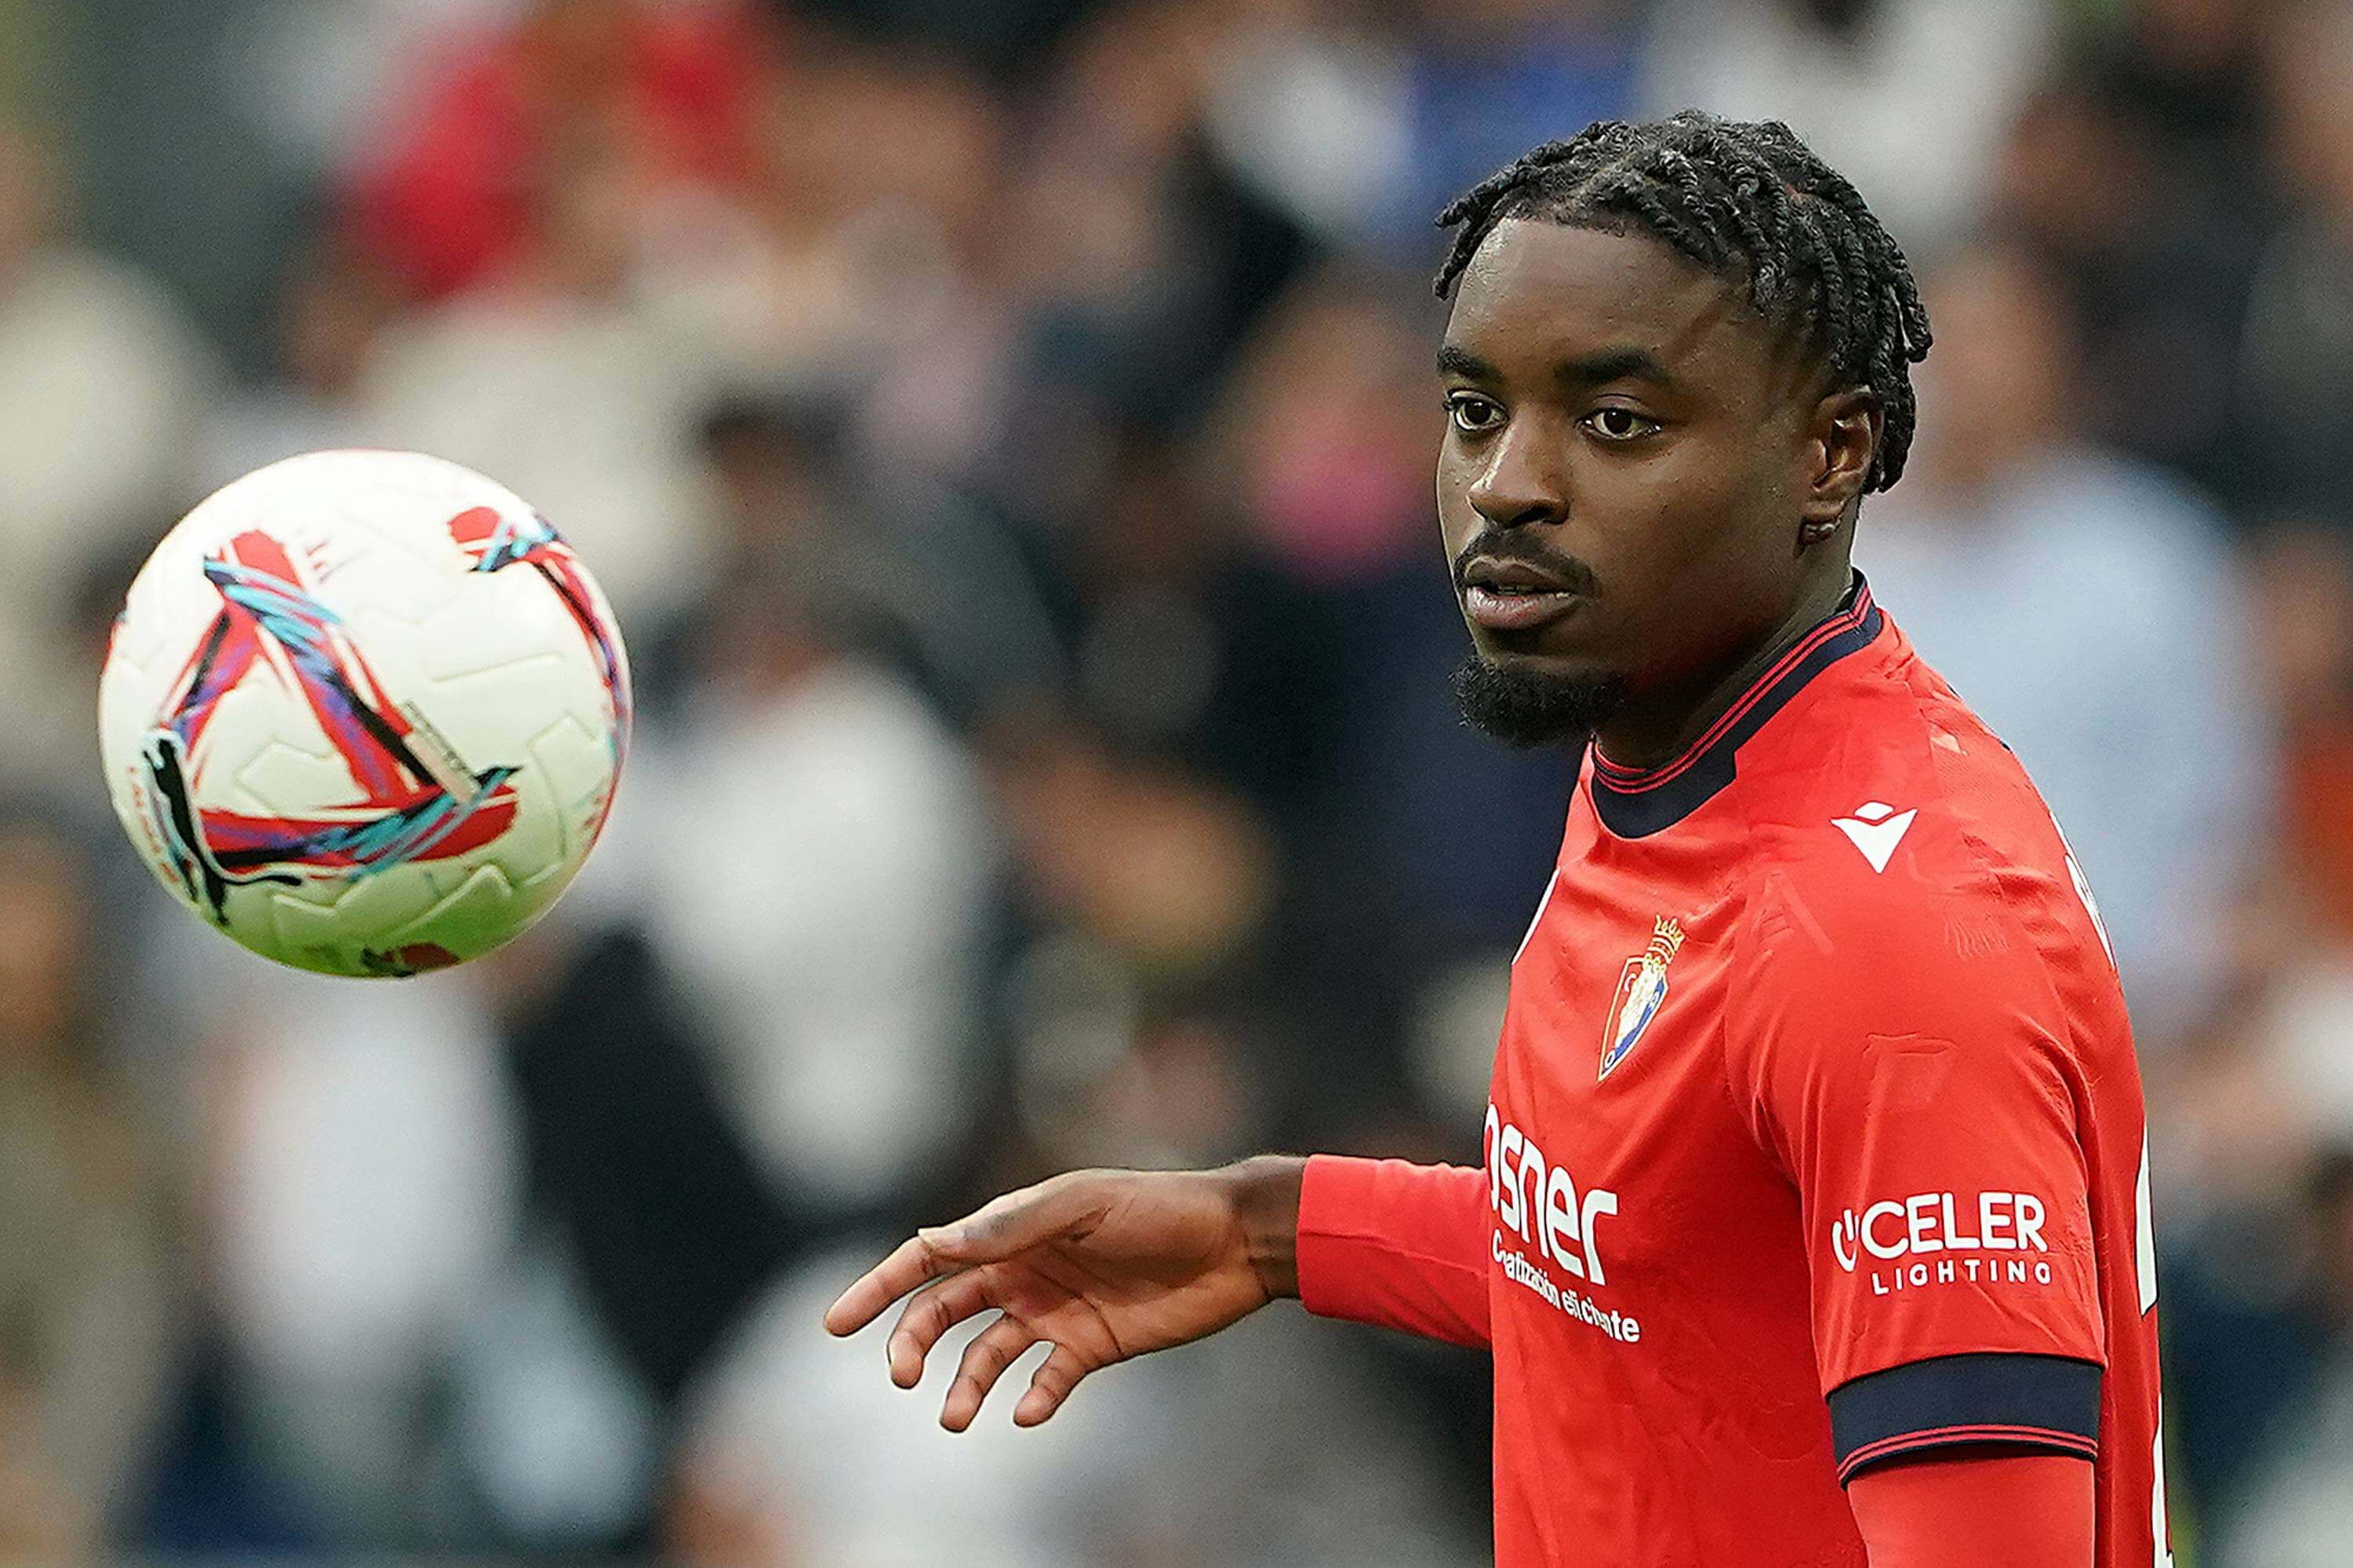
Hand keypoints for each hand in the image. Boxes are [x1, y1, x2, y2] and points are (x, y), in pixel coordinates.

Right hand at [823, 1156, 1304, 1430]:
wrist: (1234, 1242)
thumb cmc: (1159, 1209)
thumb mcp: (1083, 1204)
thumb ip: (1012, 1225)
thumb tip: (937, 1243)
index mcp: (1014, 1230)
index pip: (931, 1257)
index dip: (881, 1287)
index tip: (837, 1322)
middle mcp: (1025, 1270)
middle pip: (945, 1311)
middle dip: (912, 1342)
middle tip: (901, 1376)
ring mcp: (1056, 1310)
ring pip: (987, 1354)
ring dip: (964, 1385)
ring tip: (955, 1417)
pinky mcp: (1092, 1346)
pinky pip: (1046, 1381)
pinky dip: (1029, 1400)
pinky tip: (1025, 1412)